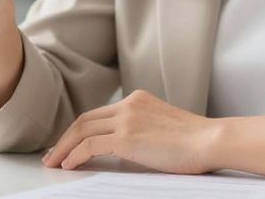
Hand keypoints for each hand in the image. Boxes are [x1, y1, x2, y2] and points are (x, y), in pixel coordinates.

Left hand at [41, 89, 220, 173]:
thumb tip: (127, 147)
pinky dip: (75, 155)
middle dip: (65, 138)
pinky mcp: (126, 137)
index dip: (79, 130)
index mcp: (137, 100)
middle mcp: (128, 104)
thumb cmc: (196, 141)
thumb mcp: (163, 127)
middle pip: (84, 120)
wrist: (211, 140)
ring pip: (82, 131)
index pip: (98, 114)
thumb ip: (143, 129)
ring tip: (54, 162)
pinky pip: (90, 145)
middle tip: (53, 154)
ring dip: (64, 148)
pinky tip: (70, 165)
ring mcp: (126, 119)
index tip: (68, 143)